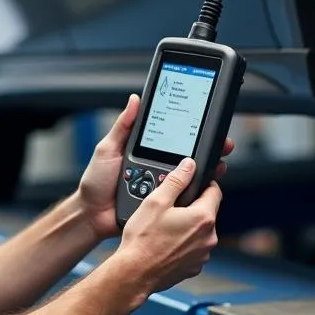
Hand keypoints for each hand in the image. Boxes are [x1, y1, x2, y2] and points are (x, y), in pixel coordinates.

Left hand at [76, 94, 233, 240]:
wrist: (91, 214)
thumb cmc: (96, 182)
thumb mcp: (107, 148)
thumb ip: (123, 126)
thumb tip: (135, 100)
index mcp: (147, 151)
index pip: (173, 138)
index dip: (190, 132)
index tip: (207, 123)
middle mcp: (157, 168)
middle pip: (188, 159)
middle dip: (208, 151)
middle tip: (223, 144)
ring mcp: (161, 187)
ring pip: (189, 179)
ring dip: (207, 171)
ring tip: (219, 164)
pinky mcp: (162, 204)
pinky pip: (181, 199)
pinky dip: (195, 194)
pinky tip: (205, 186)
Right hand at [114, 158, 221, 295]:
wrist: (134, 273)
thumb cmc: (143, 241)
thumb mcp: (157, 201)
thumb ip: (176, 180)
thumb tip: (189, 165)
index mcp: (203, 218)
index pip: (215, 191)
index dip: (203, 184)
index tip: (191, 184)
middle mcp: (209, 238)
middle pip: (207, 212)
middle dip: (191, 207)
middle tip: (170, 208)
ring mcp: (202, 255)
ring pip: (200, 231)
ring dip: (188, 226)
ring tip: (164, 228)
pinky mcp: (194, 267)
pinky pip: (193, 248)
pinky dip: (183, 244)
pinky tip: (165, 243)